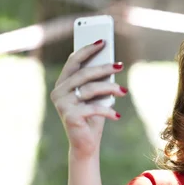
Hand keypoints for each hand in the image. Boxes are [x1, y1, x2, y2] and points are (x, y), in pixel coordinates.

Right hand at [50, 40, 126, 157]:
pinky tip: (117, 116)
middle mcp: (59, 91)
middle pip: (83, 74)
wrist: (86, 144)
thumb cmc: (93, 117)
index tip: (103, 40)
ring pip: (90, 89)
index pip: (73, 61)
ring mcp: (62, 103)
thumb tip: (112, 63)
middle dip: (103, 68)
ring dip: (110, 88)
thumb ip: (99, 81)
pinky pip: (93, 108)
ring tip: (125, 91)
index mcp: (63, 83)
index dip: (87, 49)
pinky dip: (107, 111)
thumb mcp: (97, 96)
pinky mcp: (69, 115)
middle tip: (120, 64)